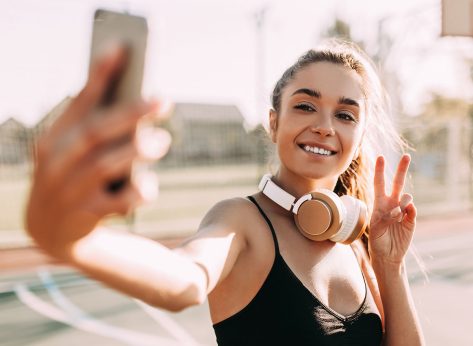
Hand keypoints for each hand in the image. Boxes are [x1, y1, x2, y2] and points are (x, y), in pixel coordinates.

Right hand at [25, 47, 170, 258]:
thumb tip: (137, 101)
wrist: (51, 232)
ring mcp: (69, 192)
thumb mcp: (73, 154)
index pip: (79, 102)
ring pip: (105, 165)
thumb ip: (97, 129)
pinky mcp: (85, 218)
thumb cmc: (72, 179)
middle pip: (96, 132)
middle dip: (131, 113)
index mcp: (54, 140)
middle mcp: (57, 164)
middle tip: (163, 100)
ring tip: (163, 141)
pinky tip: (148, 186)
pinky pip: (118, 202)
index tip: (121, 49)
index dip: (99, 75)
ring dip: (138, 150)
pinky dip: (139, 191)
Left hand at [368, 154, 415, 265]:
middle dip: (402, 169)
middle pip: (397, 183)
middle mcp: (391, 204)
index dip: (380, 171)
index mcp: (379, 204)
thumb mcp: (375, 228)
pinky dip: (409, 210)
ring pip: (406, 197)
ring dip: (402, 202)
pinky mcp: (411, 219)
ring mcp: (402, 210)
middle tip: (407, 156)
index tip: (381, 157)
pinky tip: (404, 216)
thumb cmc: (377, 241)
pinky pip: (412, 209)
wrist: (388, 254)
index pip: (379, 184)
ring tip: (397, 215)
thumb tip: (398, 210)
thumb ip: (384, 217)